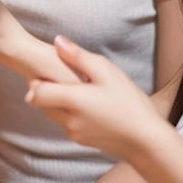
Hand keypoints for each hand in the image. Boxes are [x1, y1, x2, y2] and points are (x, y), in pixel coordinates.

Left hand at [26, 36, 170, 158]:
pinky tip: (89, 107)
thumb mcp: (107, 72)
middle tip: (62, 79)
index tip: (48, 72)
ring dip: (57, 103)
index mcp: (72, 100)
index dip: (36, 80)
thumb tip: (57, 41)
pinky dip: (70, 114)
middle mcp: (68, 119)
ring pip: (53, 114)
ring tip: (78, 91)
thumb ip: (78, 56)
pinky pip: (66, 124)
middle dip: (46, 90)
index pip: (35, 92)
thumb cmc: (130, 103)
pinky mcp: (81, 141)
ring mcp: (73, 132)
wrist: (147, 142)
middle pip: (41, 103)